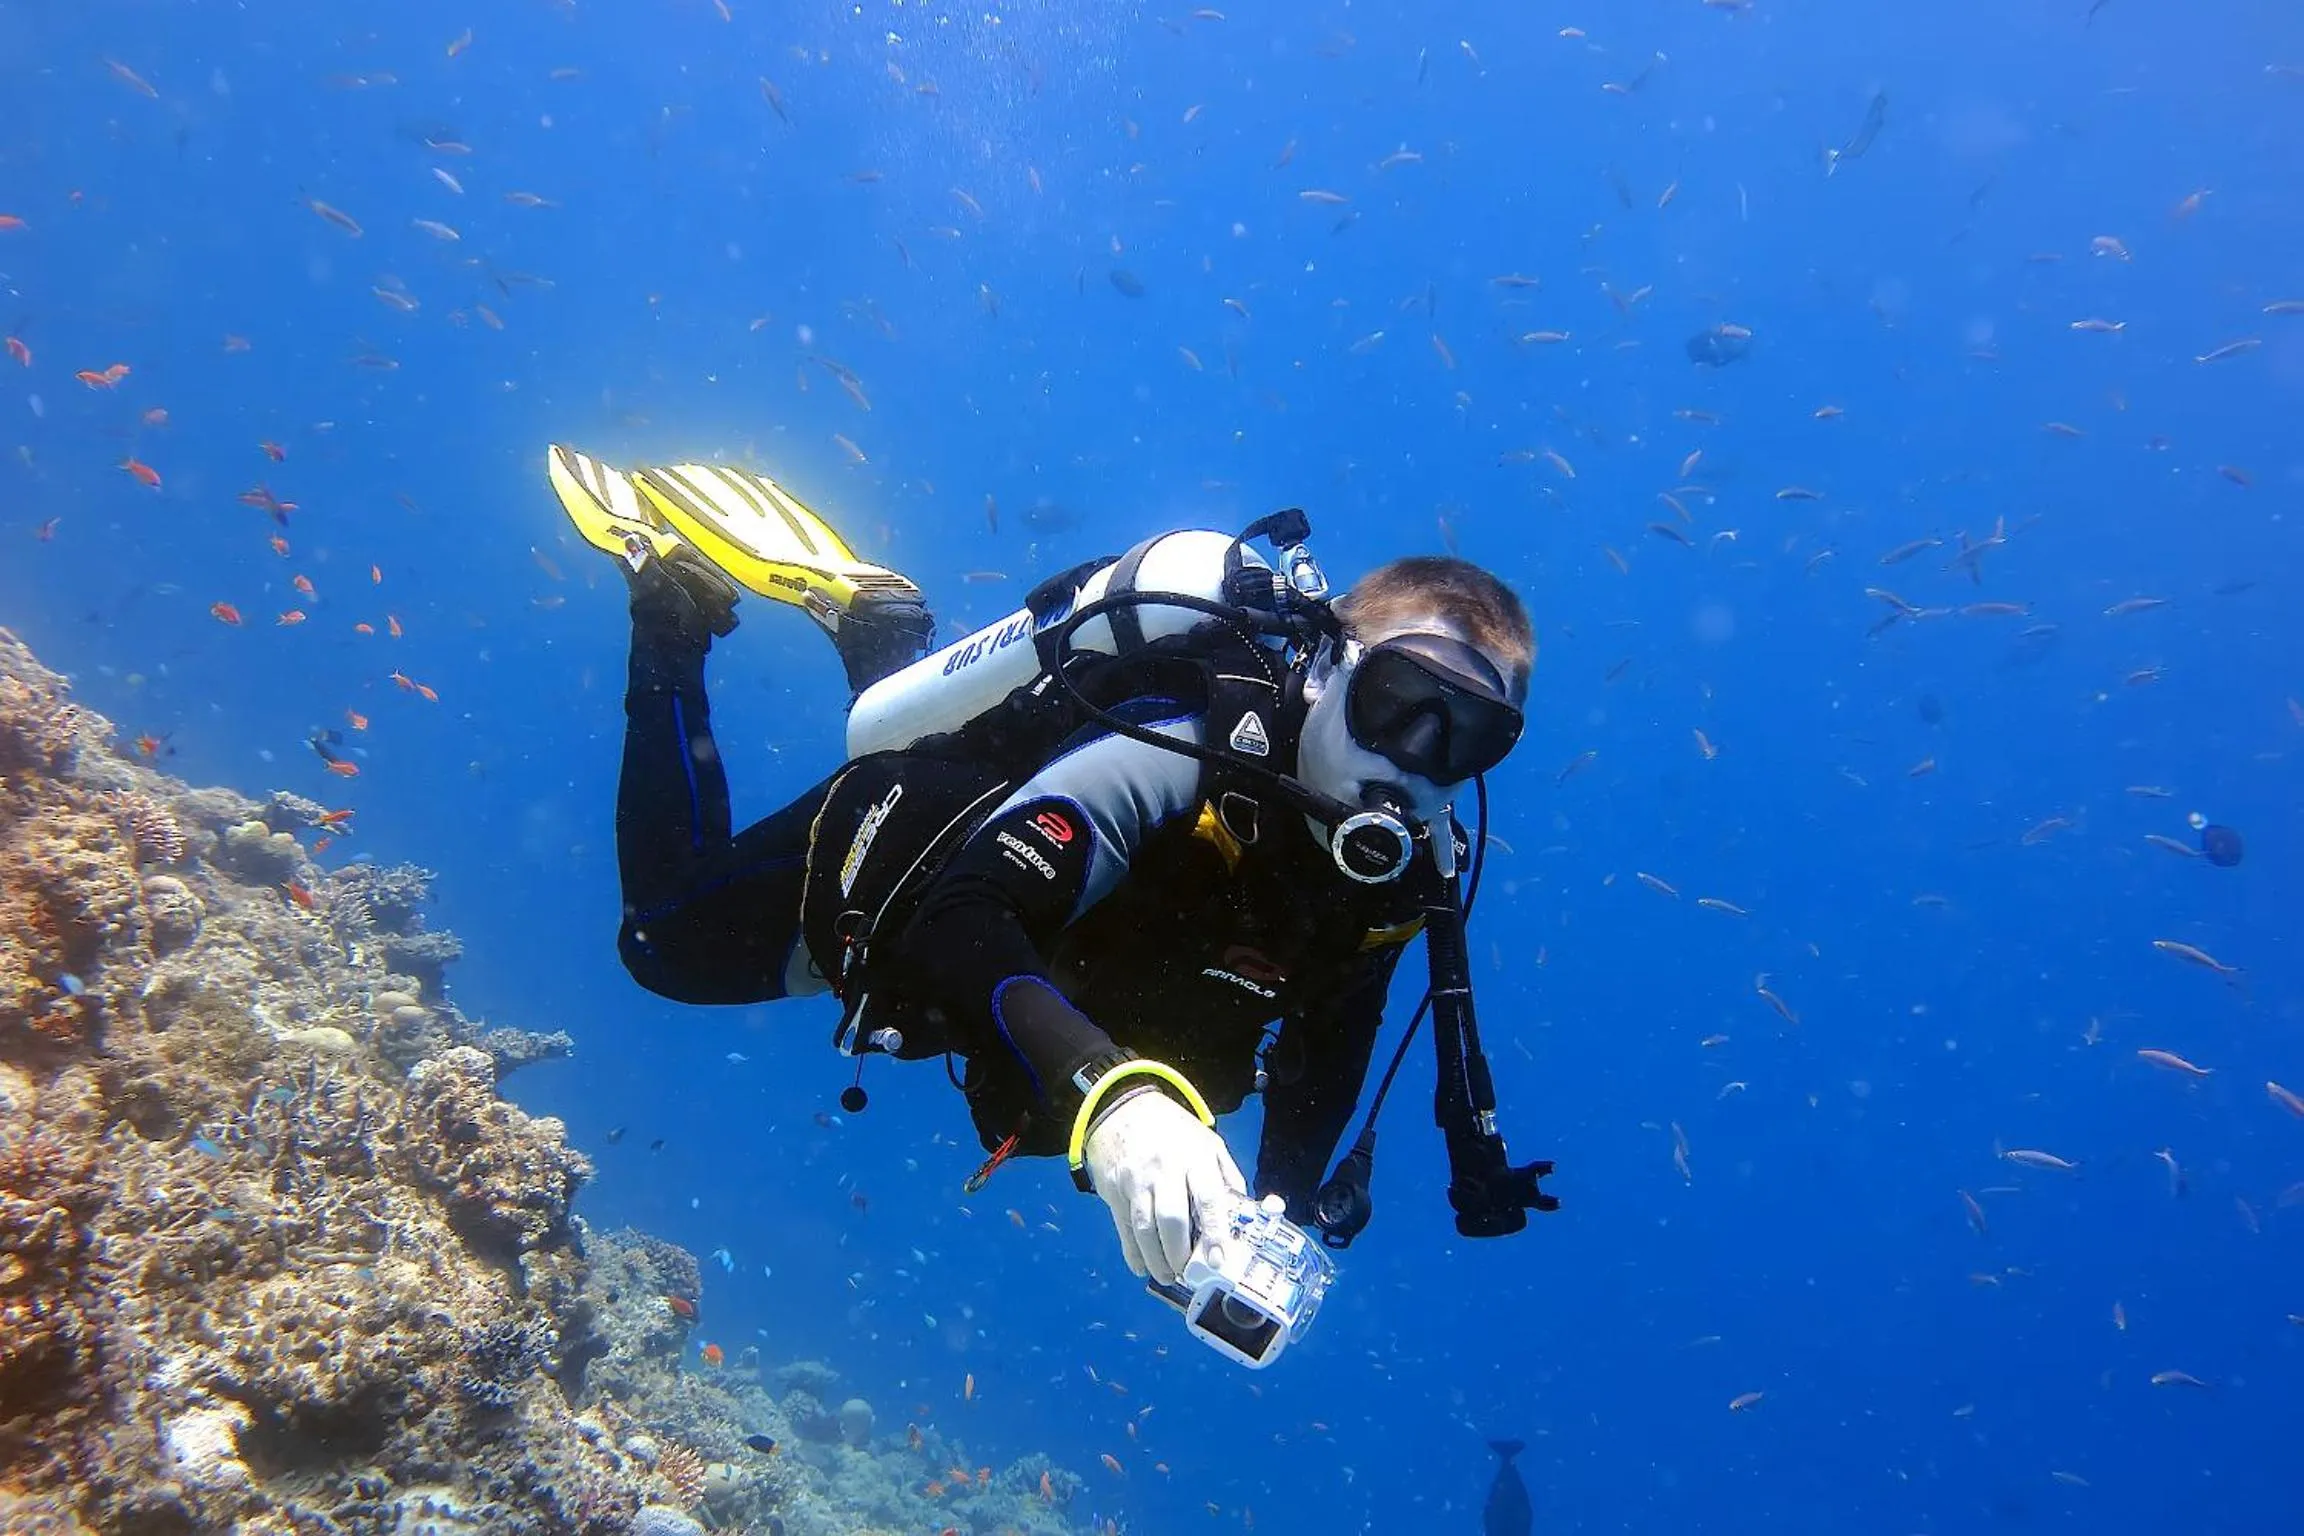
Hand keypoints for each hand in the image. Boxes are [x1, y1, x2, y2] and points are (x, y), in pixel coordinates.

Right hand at [1081, 1087, 1246, 1285]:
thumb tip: (1243, 1211)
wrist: (1122, 1107)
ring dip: (1157, 1259)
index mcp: (1195, 1157)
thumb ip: (1226, 1176)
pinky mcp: (1114, 1189)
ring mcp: (1135, 1180)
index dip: (1214, 1232)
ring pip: (1145, 1228)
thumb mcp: (1207, 1142)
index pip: (1207, 1198)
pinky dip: (1132, 1252)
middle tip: (1188, 1274)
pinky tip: (1142, 1267)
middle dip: (1180, 1254)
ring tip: (1167, 1275)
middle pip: (1171, 1219)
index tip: (1218, 1260)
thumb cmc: (1172, 1130)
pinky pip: (1124, 1227)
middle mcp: (1164, 1169)